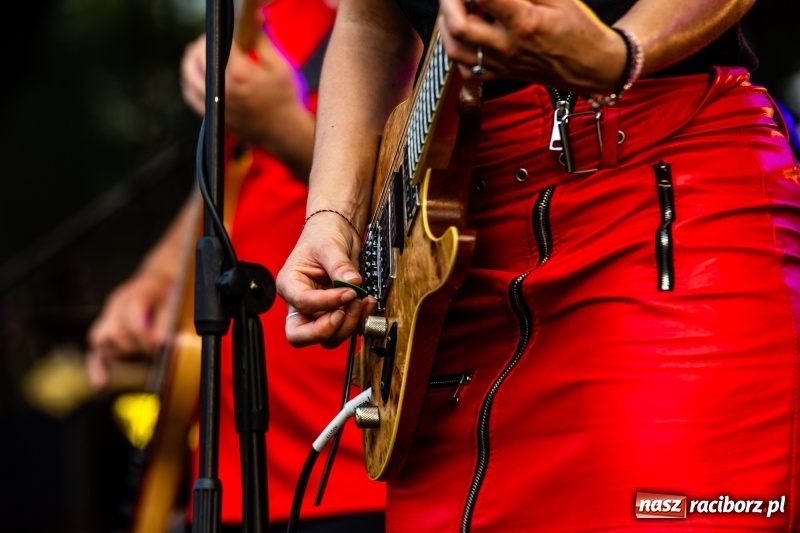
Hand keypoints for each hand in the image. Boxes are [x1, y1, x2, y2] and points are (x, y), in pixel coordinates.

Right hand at [85, 273, 172, 388]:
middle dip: (135, 347)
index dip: (145, 334)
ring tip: (139, 357)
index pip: (130, 315)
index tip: (160, 346)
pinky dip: (98, 368)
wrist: (160, 282)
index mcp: (134, 294)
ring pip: (102, 341)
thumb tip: (163, 343)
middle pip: (115, 332)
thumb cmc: (168, 293)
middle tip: (155, 353)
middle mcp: (116, 305)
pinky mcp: (104, 333)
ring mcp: (108, 319)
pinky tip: (102, 385)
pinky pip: (95, 352)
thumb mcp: (173, 301)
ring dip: (122, 354)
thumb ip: (167, 321)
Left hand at [180, 33, 309, 146]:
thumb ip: (263, 42)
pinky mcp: (213, 116)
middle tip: (212, 42)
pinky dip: (189, 83)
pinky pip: (190, 96)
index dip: (220, 33)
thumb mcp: (280, 67)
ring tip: (200, 55)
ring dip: (191, 61)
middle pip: (198, 56)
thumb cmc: (285, 99)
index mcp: (240, 74)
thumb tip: (253, 20)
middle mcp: (223, 89)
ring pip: (189, 75)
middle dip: (203, 45)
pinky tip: (195, 77)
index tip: (225, 32)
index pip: (218, 42)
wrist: (284, 132)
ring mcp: (215, 105)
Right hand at [276, 212, 376, 347]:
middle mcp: (300, 303)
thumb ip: (339, 265)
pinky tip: (367, 304)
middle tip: (344, 313)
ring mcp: (317, 312)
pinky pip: (344, 329)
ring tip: (362, 302)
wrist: (335, 232)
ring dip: (347, 326)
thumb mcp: (329, 246)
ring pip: (326, 337)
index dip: (327, 302)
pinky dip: (358, 322)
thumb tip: (353, 282)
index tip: (349, 292)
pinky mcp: (334, 314)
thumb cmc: (323, 236)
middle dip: (326, 329)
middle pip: (301, 335)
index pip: (303, 303)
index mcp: (290, 284)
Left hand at [437, 0, 625, 94]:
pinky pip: (467, 69)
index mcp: (525, 23)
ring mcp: (503, 65)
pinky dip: (456, 49)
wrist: (592, 67)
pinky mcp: (502, 76)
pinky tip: (461, 33)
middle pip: (460, 26)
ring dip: (446, 25)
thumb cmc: (579, 28)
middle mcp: (509, 47)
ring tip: (452, 6)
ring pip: (456, 50)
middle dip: (448, 2)